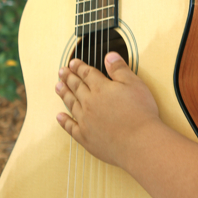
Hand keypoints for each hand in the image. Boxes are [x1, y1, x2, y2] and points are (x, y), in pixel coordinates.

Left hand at [55, 53, 159, 167]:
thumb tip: (109, 55)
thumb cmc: (140, 113)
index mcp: (101, 88)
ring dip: (64, 94)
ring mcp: (85, 121)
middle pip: (76, 87)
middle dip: (68, 77)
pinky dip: (64, 121)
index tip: (73, 63)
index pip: (87, 73)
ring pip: (71, 104)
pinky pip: (70, 127)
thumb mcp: (134, 83)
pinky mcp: (86, 138)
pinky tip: (59, 117)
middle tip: (61, 71)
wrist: (139, 142)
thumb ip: (119, 69)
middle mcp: (89, 103)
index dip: (79, 66)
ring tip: (58, 87)